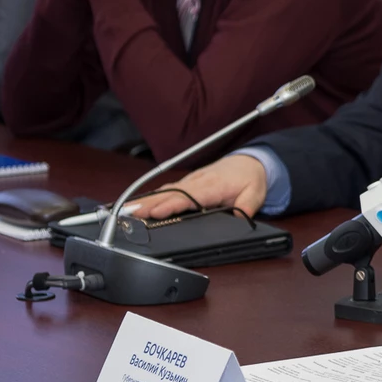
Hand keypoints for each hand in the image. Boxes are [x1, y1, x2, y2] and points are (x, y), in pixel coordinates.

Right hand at [133, 154, 268, 219]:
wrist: (250, 161)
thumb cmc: (250, 178)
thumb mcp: (255, 195)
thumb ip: (246, 208)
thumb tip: (238, 220)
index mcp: (212, 186)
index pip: (188, 197)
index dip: (171, 205)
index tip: (156, 213)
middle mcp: (197, 181)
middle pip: (170, 193)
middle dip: (149, 204)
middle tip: (130, 214)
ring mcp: (191, 181)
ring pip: (165, 191)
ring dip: (146, 201)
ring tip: (127, 211)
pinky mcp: (188, 182)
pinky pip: (168, 189)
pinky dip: (152, 196)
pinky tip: (139, 204)